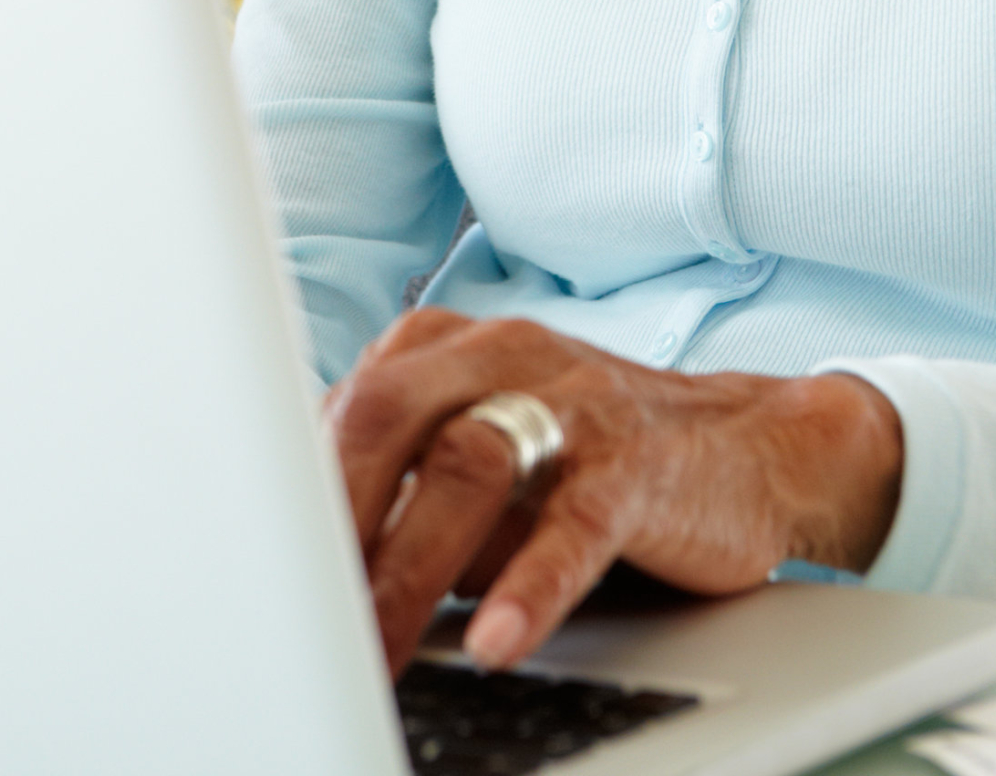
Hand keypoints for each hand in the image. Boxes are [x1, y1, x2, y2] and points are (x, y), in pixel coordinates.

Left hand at [325, 307, 902, 677]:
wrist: (747, 447)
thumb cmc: (581, 462)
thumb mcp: (476, 456)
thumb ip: (395, 488)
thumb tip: (294, 569)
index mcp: (440, 349)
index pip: (338, 413)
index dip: (286, 495)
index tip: (248, 573)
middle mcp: (498, 354)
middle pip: (385, 419)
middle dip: (332, 525)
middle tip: (296, 621)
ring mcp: (570, 403)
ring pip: (467, 466)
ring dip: (410, 567)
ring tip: (376, 646)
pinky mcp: (634, 466)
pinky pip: (572, 526)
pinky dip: (530, 587)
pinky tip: (500, 644)